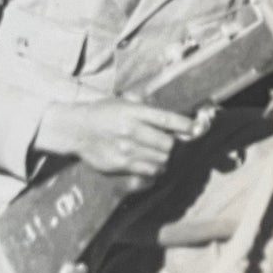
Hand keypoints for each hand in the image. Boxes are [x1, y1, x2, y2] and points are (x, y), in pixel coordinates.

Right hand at [36, 98, 202, 179]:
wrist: (75, 129)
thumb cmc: (102, 113)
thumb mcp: (123, 101)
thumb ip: (146, 105)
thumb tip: (170, 114)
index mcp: (134, 111)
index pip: (167, 119)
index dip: (185, 125)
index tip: (197, 128)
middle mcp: (131, 130)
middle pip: (167, 144)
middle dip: (172, 145)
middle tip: (168, 143)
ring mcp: (126, 149)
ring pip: (161, 160)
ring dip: (164, 158)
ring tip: (158, 154)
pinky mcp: (121, 164)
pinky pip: (148, 171)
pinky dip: (154, 169)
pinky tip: (151, 164)